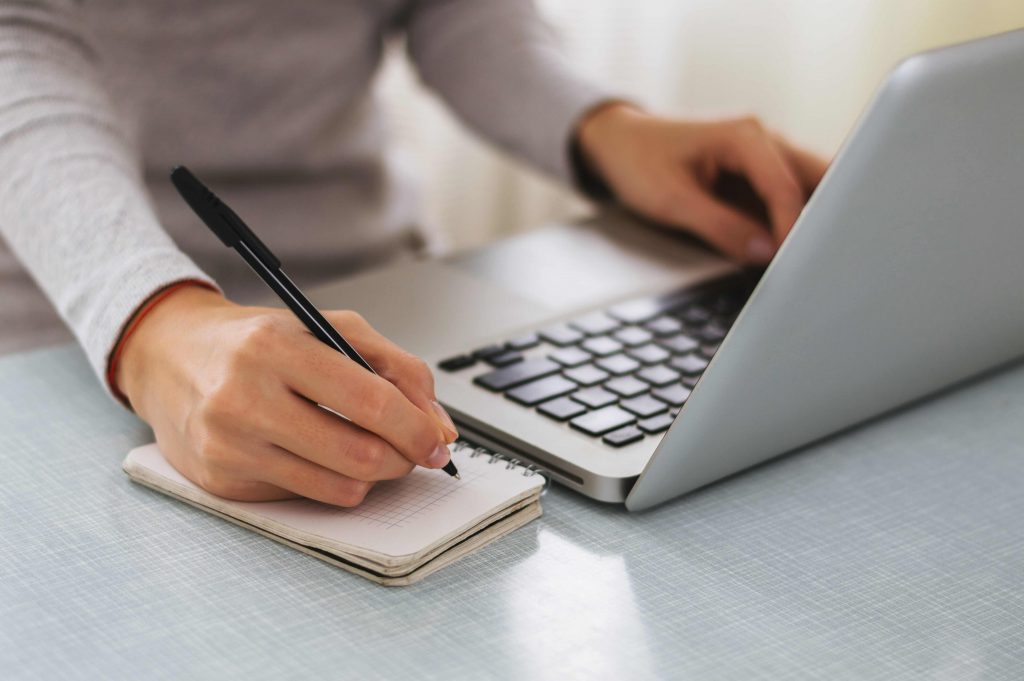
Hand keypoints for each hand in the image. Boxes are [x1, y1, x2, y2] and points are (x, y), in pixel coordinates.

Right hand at [116, 286, 458, 505]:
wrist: (168, 357)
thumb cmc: (256, 341)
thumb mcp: (328, 328)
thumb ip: (394, 366)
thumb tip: (438, 424)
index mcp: (276, 348)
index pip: (370, 402)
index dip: (417, 428)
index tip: (439, 440)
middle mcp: (245, 398)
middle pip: (358, 454)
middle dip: (403, 459)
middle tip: (413, 451)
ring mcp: (228, 446)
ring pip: (338, 487)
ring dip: (372, 475)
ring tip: (370, 450)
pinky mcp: (221, 483)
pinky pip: (305, 498)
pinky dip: (329, 481)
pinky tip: (318, 454)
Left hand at [576, 103, 828, 263]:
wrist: (619, 143)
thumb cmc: (638, 161)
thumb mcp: (672, 200)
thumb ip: (720, 227)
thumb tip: (765, 253)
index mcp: (746, 136)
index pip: (786, 189)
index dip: (792, 232)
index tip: (791, 266)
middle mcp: (764, 140)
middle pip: (817, 181)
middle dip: (824, 219)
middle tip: (821, 261)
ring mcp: (764, 158)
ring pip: (807, 191)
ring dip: (809, 223)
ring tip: (807, 260)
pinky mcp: (757, 177)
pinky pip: (786, 201)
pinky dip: (791, 225)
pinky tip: (788, 252)